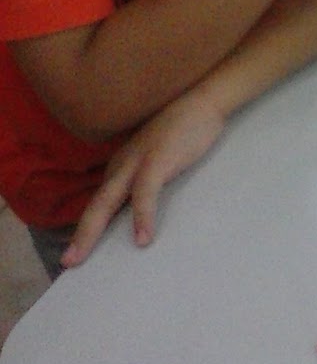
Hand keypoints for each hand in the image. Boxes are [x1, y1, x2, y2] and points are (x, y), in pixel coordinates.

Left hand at [62, 88, 228, 267]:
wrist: (202, 101)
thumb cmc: (184, 131)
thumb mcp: (159, 158)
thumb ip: (148, 179)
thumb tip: (143, 211)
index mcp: (122, 166)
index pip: (100, 202)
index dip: (87, 228)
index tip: (77, 252)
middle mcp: (122, 165)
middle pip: (96, 205)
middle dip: (80, 235)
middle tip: (67, 262)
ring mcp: (137, 162)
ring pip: (106, 202)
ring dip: (91, 231)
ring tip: (81, 257)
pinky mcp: (158, 161)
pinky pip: (145, 193)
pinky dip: (143, 217)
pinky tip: (143, 239)